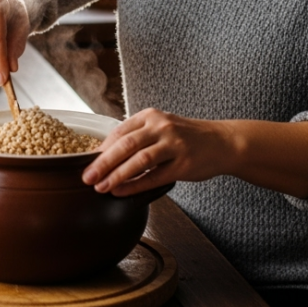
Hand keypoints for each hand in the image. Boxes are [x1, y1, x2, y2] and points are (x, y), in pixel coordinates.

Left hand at [82, 108, 233, 196]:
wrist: (222, 143)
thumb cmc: (186, 138)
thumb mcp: (161, 128)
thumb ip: (137, 138)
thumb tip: (104, 157)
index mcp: (151, 116)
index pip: (119, 132)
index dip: (100, 149)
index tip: (85, 163)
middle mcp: (161, 127)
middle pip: (125, 145)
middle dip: (103, 163)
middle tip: (87, 177)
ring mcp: (174, 144)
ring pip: (139, 160)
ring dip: (117, 175)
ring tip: (102, 187)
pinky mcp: (183, 164)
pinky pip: (155, 176)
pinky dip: (136, 185)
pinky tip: (122, 192)